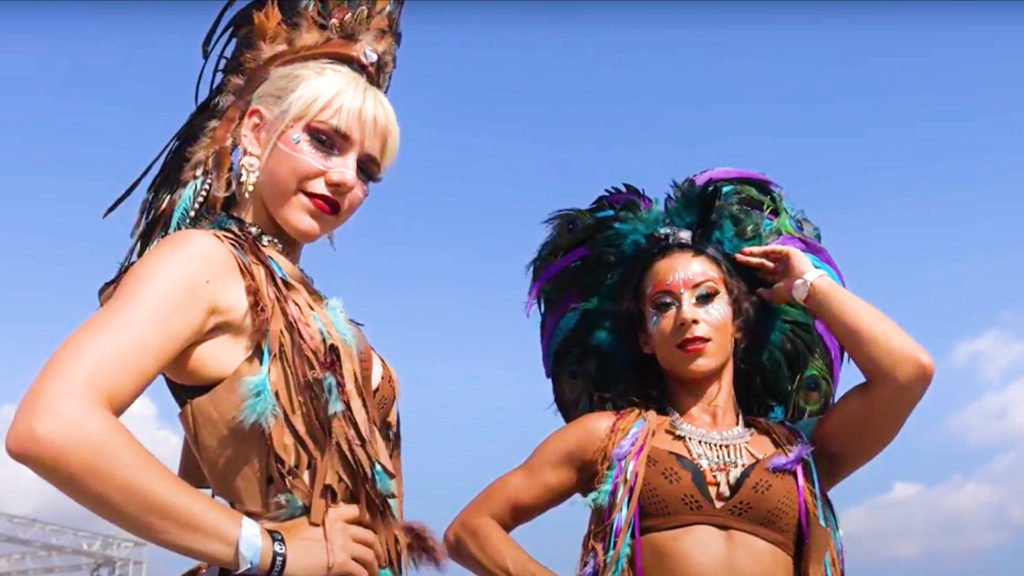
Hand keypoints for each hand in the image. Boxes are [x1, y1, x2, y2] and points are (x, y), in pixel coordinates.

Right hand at [263, 504, 383, 575]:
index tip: (375, 529)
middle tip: (380, 557)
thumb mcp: (306, 522)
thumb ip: (323, 525)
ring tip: (375, 572)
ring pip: (369, 555)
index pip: (359, 512)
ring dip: (374, 565)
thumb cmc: (284, 537)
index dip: (370, 521)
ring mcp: (344, 544)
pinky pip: (360, 571)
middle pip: (369, 536)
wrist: (276, 551)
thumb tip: (327, 532)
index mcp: (333, 514)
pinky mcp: (341, 562)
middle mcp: (342, 527)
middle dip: (378, 548)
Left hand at [733, 245, 816, 304]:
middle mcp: (782, 268)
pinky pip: (772, 249)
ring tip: (740, 253)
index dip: (751, 270)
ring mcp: (785, 259)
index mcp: (779, 278)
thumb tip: (756, 291)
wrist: (804, 286)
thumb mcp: (773, 295)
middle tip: (735, 258)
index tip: (738, 269)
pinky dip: (761, 249)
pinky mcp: (789, 252)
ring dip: (753, 253)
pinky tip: (750, 251)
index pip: (762, 273)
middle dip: (749, 261)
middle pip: (762, 263)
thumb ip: (764, 293)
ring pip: (766, 254)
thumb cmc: (790, 292)